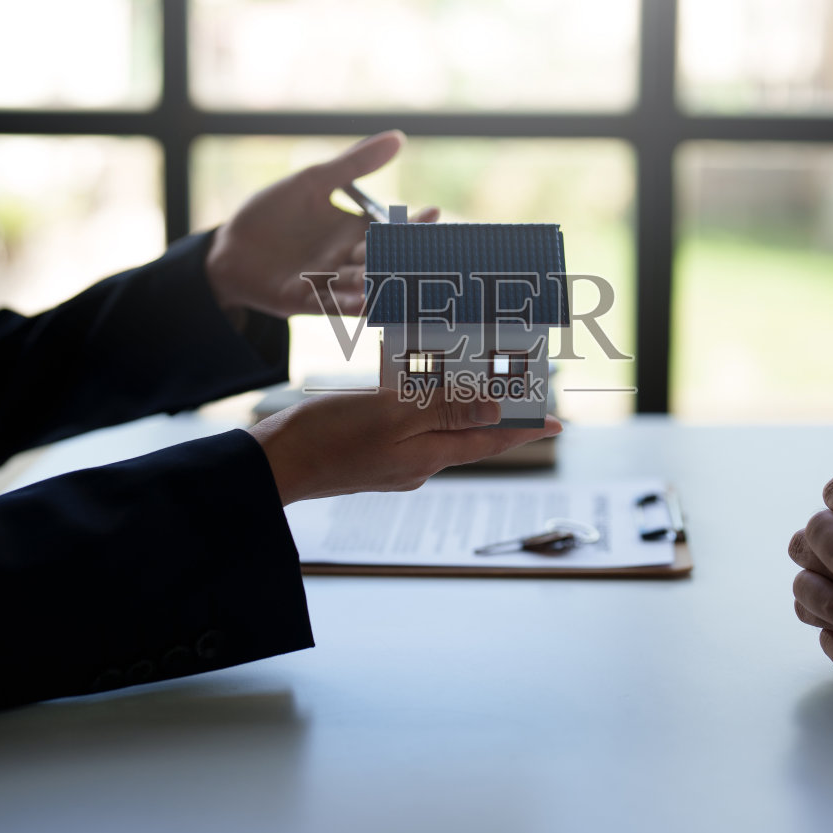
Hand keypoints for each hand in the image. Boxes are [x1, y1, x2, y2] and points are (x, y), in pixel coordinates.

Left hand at [205, 131, 438, 318]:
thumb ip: (355, 164)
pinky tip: (363, 300)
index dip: (414, 222)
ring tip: (400, 276)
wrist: (230, 245)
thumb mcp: (313, 181)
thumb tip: (398, 138)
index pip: (393, 228)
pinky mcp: (304, 300)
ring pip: (361, 284)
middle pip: (384, 259)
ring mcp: (328, 282)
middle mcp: (348, 259)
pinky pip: (331, 304)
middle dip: (404, 257)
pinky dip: (348, 304)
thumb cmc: (273, 213)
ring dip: (380, 282)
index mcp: (355, 231)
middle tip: (426, 251)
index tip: (434, 210)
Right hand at [247, 389, 561, 504]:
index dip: (524, 429)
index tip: (557, 423)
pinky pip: (404, 421)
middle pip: (466, 431)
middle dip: (490, 408)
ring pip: (434, 423)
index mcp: (428, 455)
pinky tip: (402, 375)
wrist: (274, 463)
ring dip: (449, 398)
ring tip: (460, 369)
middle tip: (514, 383)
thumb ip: (446, 411)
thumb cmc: (329, 437)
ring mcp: (392, 459)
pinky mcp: (368, 451)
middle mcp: (417, 462)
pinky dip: (412, 398)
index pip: (490, 440)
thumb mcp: (393, 415)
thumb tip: (496, 412)